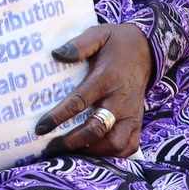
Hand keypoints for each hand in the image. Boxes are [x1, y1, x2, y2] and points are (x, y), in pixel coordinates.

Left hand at [34, 22, 151, 158]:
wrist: (146, 49)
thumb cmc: (116, 43)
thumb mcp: (98, 34)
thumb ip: (78, 44)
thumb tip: (57, 54)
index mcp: (106, 79)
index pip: (80, 101)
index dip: (59, 116)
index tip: (41, 127)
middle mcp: (120, 100)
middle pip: (97, 128)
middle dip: (72, 141)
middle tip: (51, 147)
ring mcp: (131, 113)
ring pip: (116, 143)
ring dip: (94, 151)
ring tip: (72, 151)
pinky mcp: (138, 121)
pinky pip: (129, 146)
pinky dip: (114, 155)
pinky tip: (95, 152)